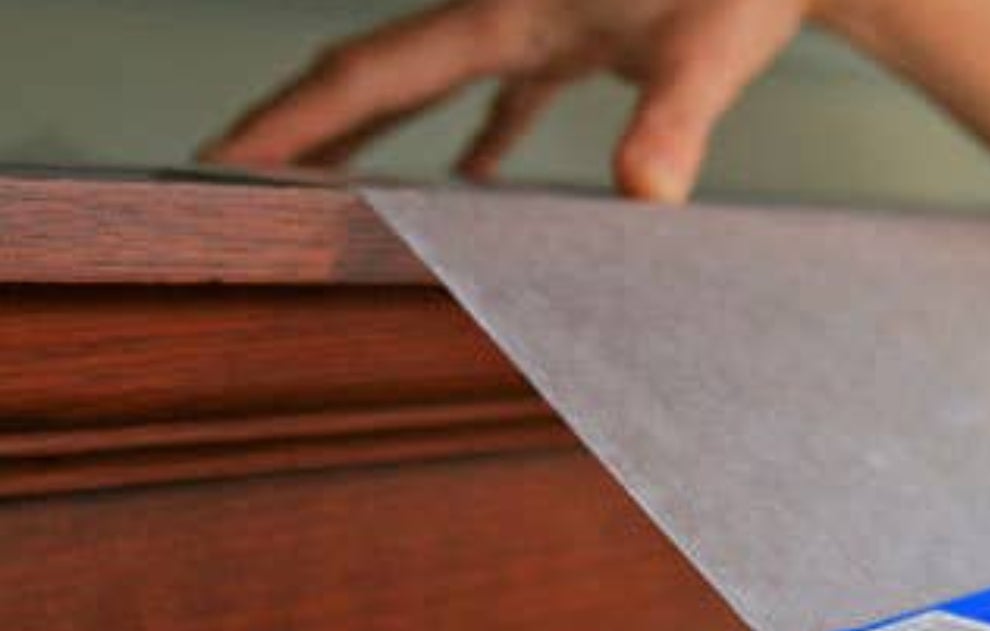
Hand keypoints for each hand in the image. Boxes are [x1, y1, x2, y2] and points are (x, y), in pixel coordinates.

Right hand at [200, 0, 813, 201]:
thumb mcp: (705, 53)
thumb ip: (672, 122)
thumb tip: (646, 195)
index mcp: (504, 16)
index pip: (371, 75)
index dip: (292, 118)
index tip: (225, 155)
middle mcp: (501, 13)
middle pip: (375, 73)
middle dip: (304, 123)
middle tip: (240, 172)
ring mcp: (533, 24)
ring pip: (427, 83)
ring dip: (372, 131)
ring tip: (324, 182)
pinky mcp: (575, 40)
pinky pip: (499, 93)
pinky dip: (474, 138)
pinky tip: (476, 181)